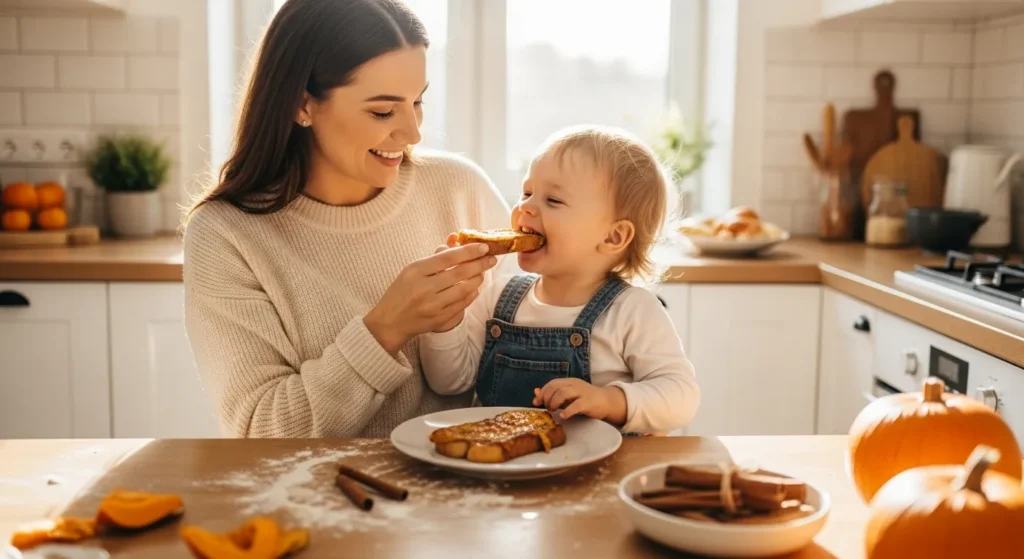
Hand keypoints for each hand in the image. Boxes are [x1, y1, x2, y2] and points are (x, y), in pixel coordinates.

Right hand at [364, 242, 496, 353]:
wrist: (390, 322)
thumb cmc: (401, 291)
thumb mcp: (412, 270)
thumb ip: (435, 258)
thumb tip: (457, 243)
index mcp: (415, 271)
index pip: (447, 257)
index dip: (468, 251)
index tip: (483, 247)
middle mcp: (424, 288)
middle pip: (459, 272)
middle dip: (480, 264)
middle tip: (491, 258)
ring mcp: (433, 305)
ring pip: (464, 289)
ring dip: (478, 278)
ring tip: (482, 272)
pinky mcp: (440, 319)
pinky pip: (463, 304)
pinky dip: (472, 294)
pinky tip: (475, 287)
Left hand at [533, 379, 627, 425]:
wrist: (607, 401)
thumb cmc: (585, 399)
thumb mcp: (568, 395)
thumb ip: (553, 394)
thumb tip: (535, 392)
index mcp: (569, 382)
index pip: (552, 383)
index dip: (542, 392)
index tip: (536, 403)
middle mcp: (575, 385)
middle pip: (556, 387)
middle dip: (547, 398)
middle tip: (547, 408)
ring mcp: (582, 392)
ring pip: (564, 393)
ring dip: (555, 402)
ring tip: (553, 411)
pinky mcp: (589, 402)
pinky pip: (577, 405)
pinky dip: (568, 410)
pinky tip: (563, 416)